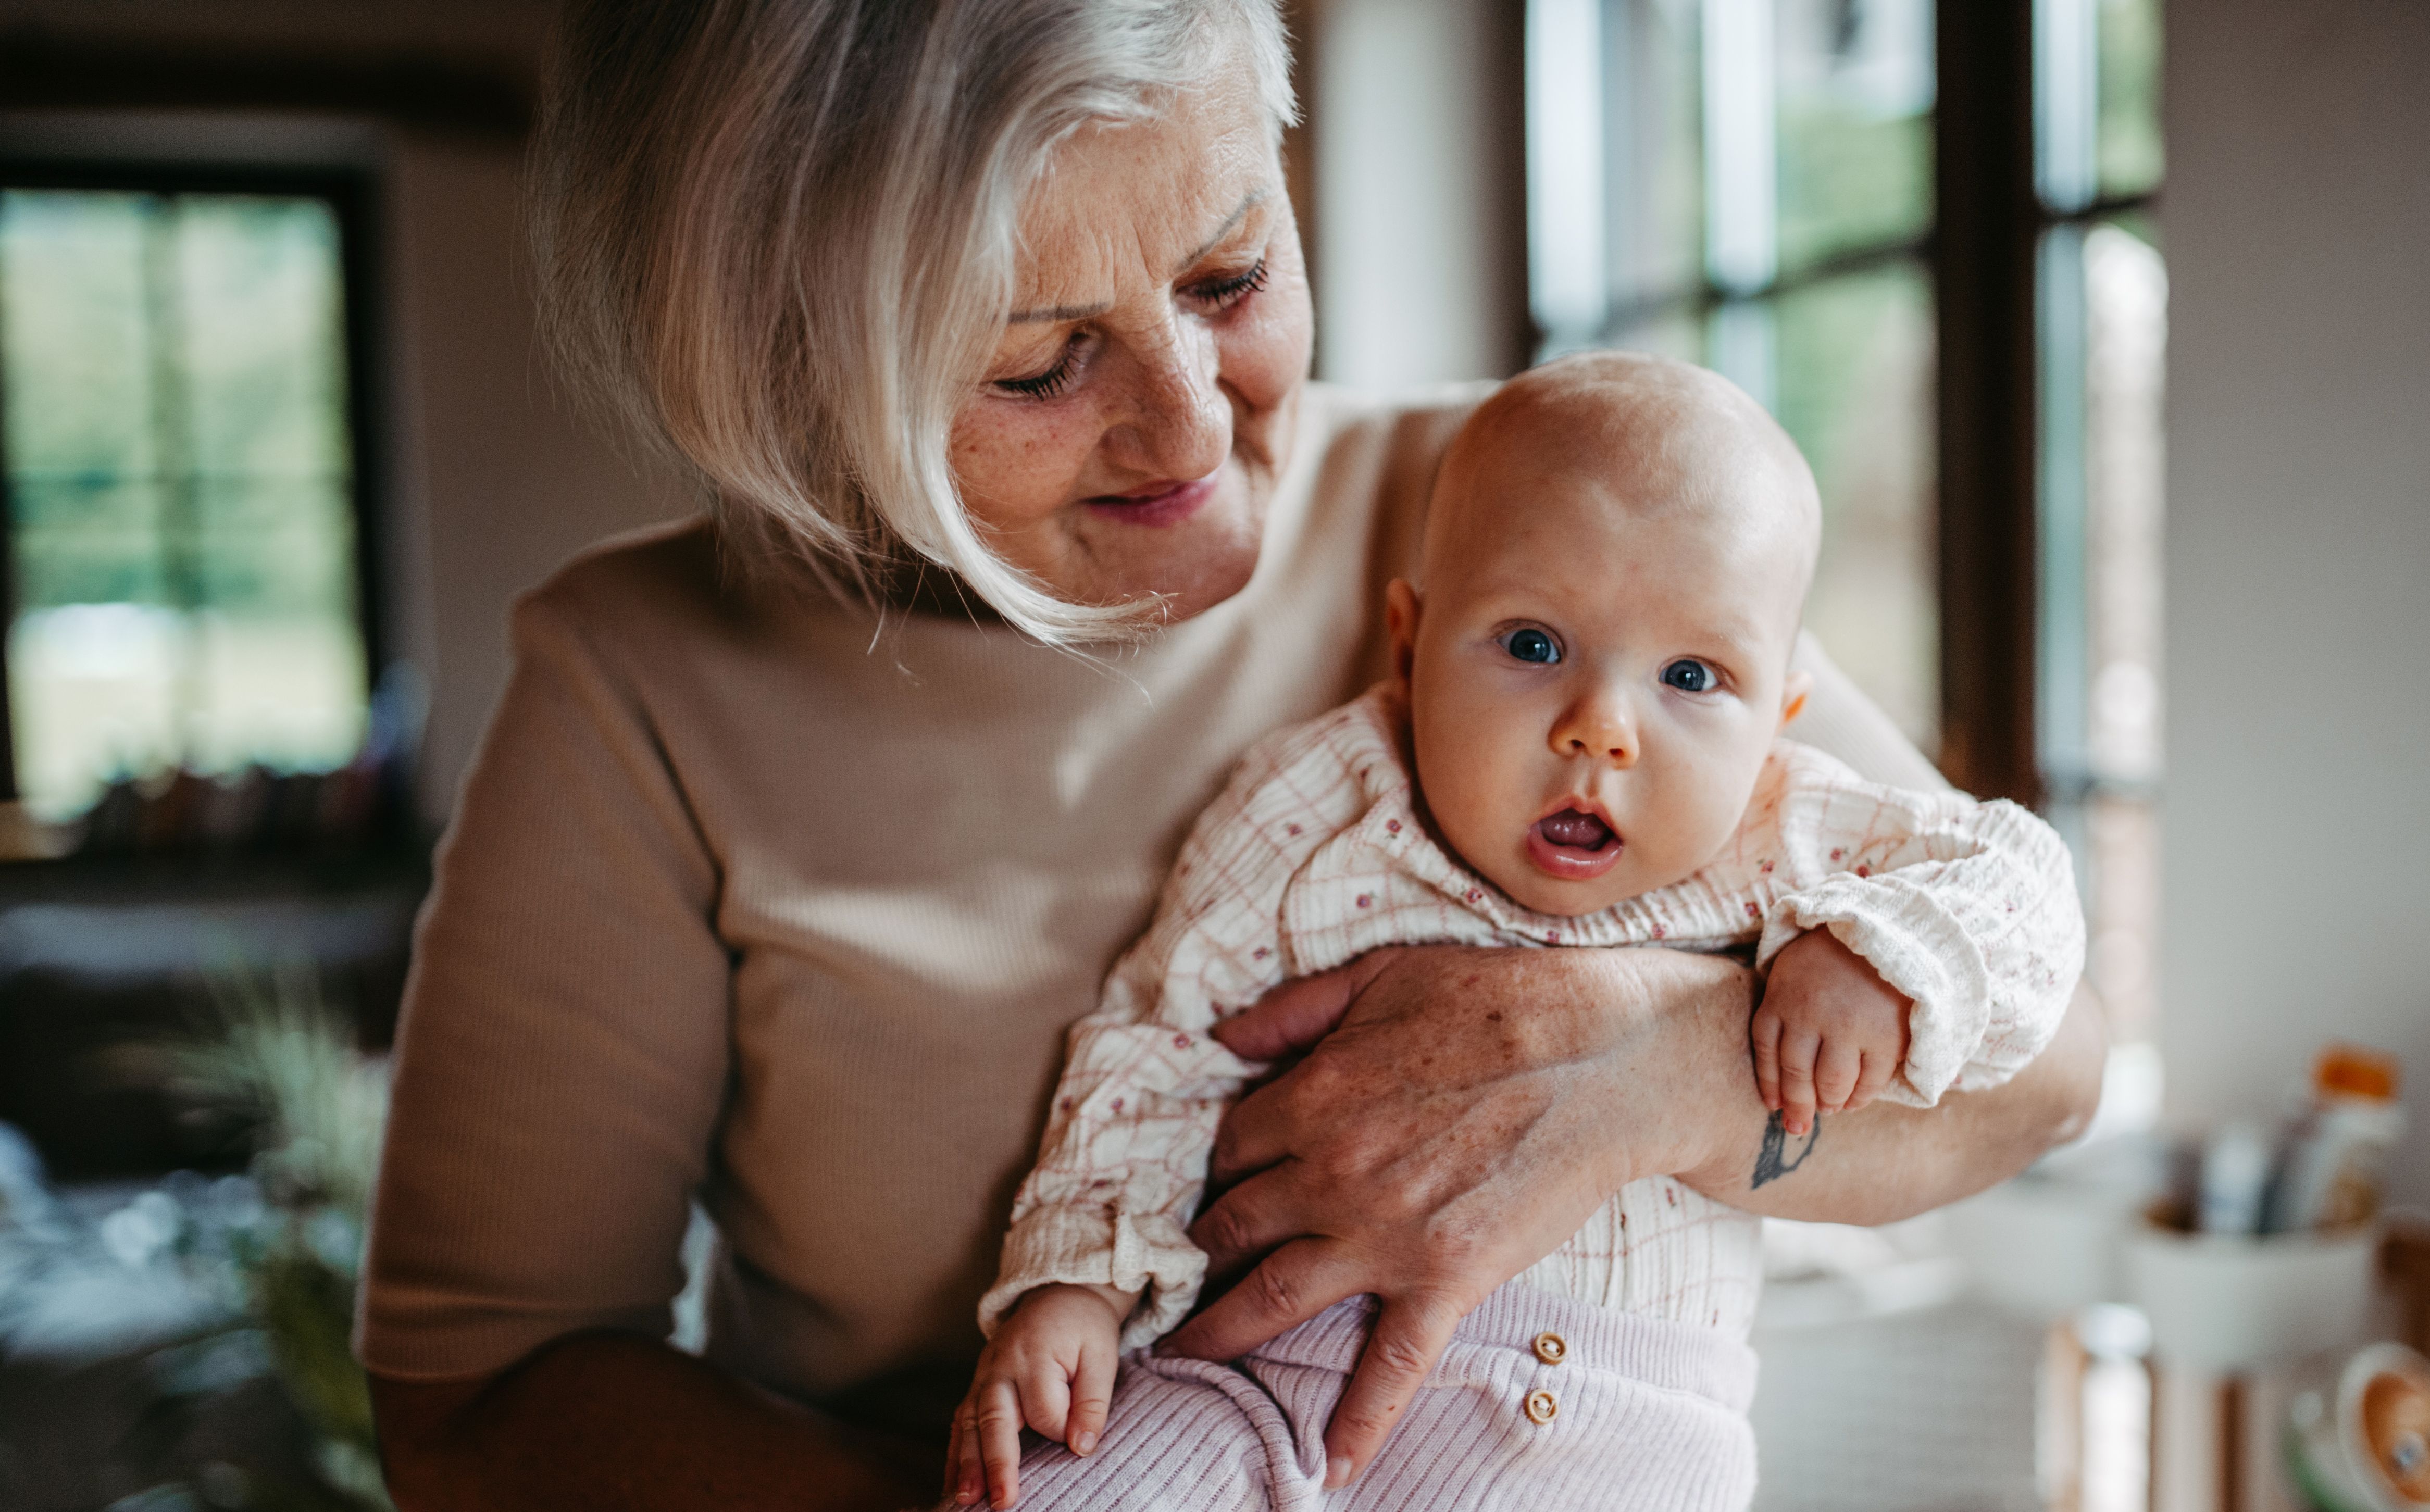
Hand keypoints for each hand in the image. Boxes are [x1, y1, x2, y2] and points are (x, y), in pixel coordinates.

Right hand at [948, 1284, 1129, 1509]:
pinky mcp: (976, 1386)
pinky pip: (960, 1421)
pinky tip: (953, 1484)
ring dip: (966, 1463)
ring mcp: (982, 1376)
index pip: (1044, 1410)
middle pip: (995, 1418)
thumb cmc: (1085, 1330)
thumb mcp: (1102, 1356)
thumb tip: (1080, 1447)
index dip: (1062, 1429)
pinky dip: (954, 1454)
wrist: (1060, 1296)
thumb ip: (1092, 1401)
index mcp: (1034, 1355)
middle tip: (1001, 1502)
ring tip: (965, 1500)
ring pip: (969, 1423)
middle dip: (997, 1463)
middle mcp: (1000, 1366)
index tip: (1077, 1439)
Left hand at [1160, 945, 1755, 1487]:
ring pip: (1274, 1298)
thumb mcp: (1381, 975)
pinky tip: (1329, 1466)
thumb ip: (1292, 1008)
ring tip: (1184, 1359)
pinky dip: (1357, 1421)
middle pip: (1232, 1226)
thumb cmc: (1499, 1001)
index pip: (1230, 1146)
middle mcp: (1332, 1173)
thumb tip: (1220, 1033)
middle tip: (1182, 1271)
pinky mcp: (1448, 1277)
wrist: (1609, 1056)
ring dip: (1220, 1333)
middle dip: (1201, 1250)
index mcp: (1312, 1096)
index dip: (1220, 1165)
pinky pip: (1392, 1365)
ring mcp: (1387, 1234)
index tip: (1219, 1181)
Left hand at [1750, 929, 1912, 1135]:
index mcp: (1783, 997)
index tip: (1773, 1105)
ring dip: (1827, 1103)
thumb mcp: (1794, 968)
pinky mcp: (1886, 1038)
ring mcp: (1849, 1028)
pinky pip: (1868, 1082)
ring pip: (1831, 1084)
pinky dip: (1858, 1099)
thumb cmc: (1836, 953)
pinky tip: (1852, 1103)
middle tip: (1796, 1127)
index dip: (1769, 1083)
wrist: (1892, 929)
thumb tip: (1776, 1061)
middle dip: (1796, 1107)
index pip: (1766, 1050)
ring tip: (1828, 1109)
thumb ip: (1783, 1006)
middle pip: (1797, 1074)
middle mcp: (1811, 1016)